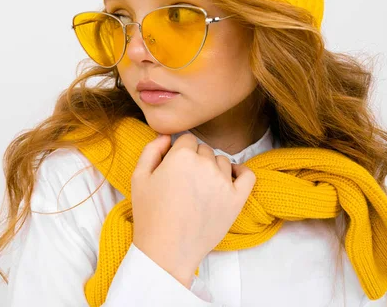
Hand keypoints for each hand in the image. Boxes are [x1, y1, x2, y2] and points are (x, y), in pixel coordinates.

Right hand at [130, 133, 255, 287]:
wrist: (167, 250)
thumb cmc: (150, 215)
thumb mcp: (138, 177)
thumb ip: (151, 150)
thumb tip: (166, 137)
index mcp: (181, 156)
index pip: (186, 139)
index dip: (178, 152)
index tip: (173, 167)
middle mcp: (205, 164)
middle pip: (204, 149)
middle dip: (195, 160)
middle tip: (184, 181)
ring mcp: (224, 182)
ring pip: (222, 161)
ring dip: (213, 168)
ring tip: (200, 187)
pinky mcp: (237, 199)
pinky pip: (247, 175)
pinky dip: (241, 172)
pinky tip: (232, 175)